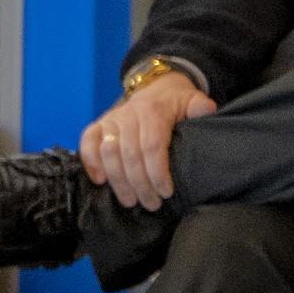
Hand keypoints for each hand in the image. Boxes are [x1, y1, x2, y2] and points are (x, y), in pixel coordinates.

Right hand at [77, 66, 212, 209]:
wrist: (157, 88)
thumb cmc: (177, 103)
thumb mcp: (193, 100)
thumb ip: (201, 107)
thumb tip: (206, 110)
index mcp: (153, 111)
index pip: (152, 146)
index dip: (157, 172)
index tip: (166, 192)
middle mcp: (128, 115)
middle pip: (130, 155)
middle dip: (140, 184)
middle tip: (152, 204)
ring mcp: (111, 120)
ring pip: (108, 154)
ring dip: (118, 181)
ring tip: (131, 201)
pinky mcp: (98, 125)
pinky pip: (87, 143)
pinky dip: (90, 163)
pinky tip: (100, 182)